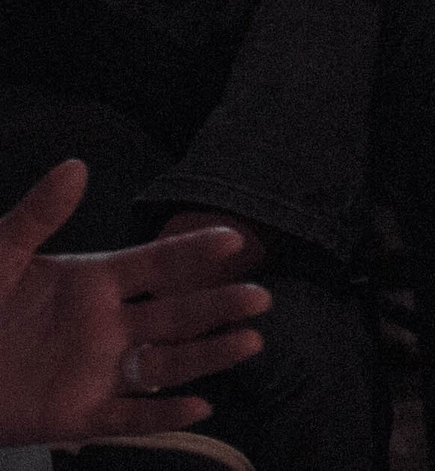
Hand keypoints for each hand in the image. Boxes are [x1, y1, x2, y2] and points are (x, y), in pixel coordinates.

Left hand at [0, 160, 270, 447]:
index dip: (193, 251)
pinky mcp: (79, 414)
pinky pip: (129, 417)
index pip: (156, 263)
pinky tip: (197, 406)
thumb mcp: (0, 256)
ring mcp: (98, 370)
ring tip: (248, 342)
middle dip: (218, 305)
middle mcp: (109, 325)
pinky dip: (163, 416)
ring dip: (208, 355)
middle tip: (259, 296)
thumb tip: (76, 165)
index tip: (232, 237)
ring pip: (166, 363)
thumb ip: (37, 216)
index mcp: (94, 282)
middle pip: (175, 314)